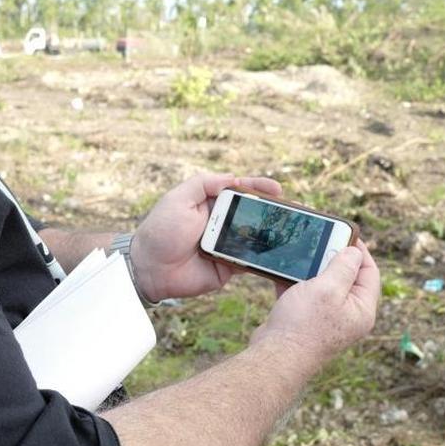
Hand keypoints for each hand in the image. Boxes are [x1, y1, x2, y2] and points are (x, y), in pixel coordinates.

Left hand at [131, 172, 281, 301]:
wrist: (150, 268)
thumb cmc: (161, 230)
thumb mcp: (179, 198)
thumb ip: (204, 184)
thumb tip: (233, 177)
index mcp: (210, 203)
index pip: (240, 191)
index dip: (259, 188)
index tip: (277, 189)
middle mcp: (221, 222)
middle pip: (253, 214)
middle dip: (273, 211)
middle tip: (294, 212)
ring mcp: (227, 244)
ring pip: (256, 237)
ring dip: (273, 234)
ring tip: (292, 231)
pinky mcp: (229, 266)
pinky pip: (251, 260)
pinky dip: (264, 257)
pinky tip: (281, 254)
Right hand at [251, 240, 379, 371]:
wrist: (275, 356)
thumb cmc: (304, 324)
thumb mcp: (328, 288)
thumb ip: (344, 267)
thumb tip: (354, 251)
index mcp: (362, 310)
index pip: (370, 273)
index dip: (359, 251)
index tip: (344, 233)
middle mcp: (348, 316)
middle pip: (347, 278)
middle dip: (333, 258)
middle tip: (321, 240)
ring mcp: (327, 319)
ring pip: (324, 286)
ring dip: (312, 269)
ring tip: (301, 253)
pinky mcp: (307, 321)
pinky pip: (305, 296)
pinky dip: (296, 283)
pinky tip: (283, 272)